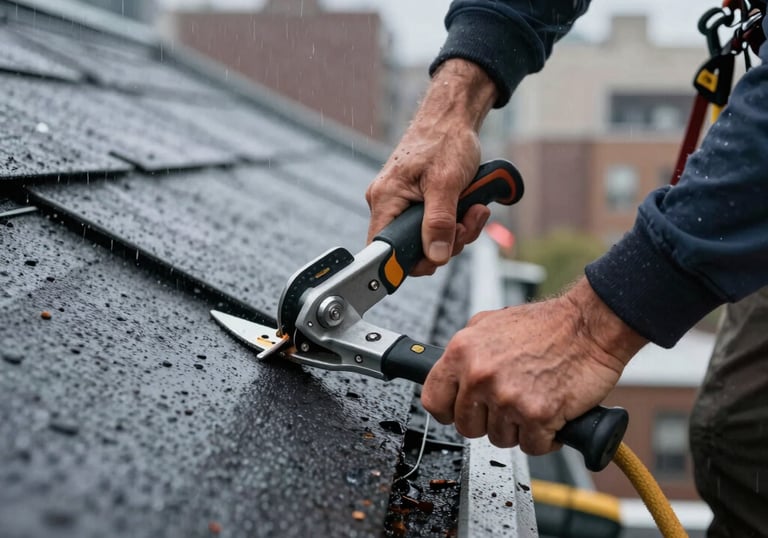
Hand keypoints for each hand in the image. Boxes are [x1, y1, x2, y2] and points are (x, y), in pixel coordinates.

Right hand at [366, 59, 497, 275]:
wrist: (452, 117)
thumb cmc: (445, 140)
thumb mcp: (446, 183)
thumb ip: (439, 223)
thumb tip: (435, 257)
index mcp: (385, 200)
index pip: (385, 250)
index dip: (411, 261)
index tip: (438, 256)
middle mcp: (388, 204)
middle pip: (413, 249)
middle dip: (447, 242)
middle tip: (466, 222)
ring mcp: (403, 204)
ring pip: (429, 239)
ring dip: (458, 231)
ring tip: (474, 208)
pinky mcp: (418, 203)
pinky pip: (436, 226)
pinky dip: (456, 222)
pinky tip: (471, 206)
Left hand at [421, 278, 646, 453]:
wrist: (589, 325)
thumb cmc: (546, 325)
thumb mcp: (491, 323)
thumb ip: (467, 351)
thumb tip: (451, 374)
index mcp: (462, 352)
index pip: (433, 400)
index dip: (447, 411)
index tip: (457, 412)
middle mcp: (480, 375)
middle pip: (467, 426)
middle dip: (488, 421)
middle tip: (509, 404)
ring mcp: (507, 397)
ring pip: (500, 439)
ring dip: (518, 428)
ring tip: (533, 400)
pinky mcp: (537, 415)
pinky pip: (532, 447)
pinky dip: (544, 438)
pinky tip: (551, 415)